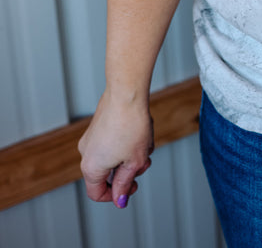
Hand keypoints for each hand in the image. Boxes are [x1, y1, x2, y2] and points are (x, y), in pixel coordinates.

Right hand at [78, 92, 153, 207]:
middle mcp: (86, 153)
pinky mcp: (98, 125)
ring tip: (145, 142)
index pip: (97, 193)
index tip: (132, 186)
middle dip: (128, 170)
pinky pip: (112, 142)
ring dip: (130, 154)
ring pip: (112, 156)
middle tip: (144, 161)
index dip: (115, 195)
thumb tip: (119, 199)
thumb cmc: (131, 126)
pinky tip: (140, 131)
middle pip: (107, 174)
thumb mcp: (133, 162)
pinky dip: (126, 141)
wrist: (127, 92)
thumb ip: (124, 183)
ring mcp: (90, 137)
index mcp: (91, 168)